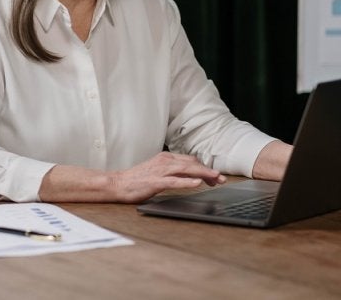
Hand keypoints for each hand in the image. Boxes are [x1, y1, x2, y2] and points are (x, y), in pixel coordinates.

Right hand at [110, 151, 226, 202]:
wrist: (118, 184)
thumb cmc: (137, 180)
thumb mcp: (158, 172)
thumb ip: (173, 172)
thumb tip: (190, 176)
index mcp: (166, 158)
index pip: (190, 160)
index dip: (204, 168)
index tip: (214, 177)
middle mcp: (165, 161)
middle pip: (192, 163)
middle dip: (209, 171)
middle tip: (222, 179)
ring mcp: (160, 171)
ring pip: (186, 169)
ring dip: (203, 174)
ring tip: (216, 179)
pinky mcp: (155, 182)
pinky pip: (174, 181)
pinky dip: (187, 182)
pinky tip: (197, 183)